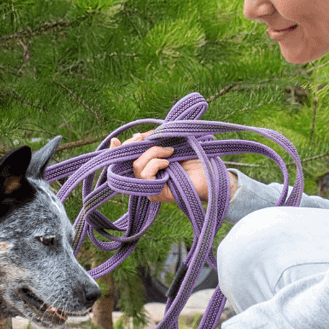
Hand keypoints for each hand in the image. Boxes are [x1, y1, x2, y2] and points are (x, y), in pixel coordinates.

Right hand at [110, 135, 236, 203]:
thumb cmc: (198, 160)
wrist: (213, 176)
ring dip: (152, 153)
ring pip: (136, 167)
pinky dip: (155, 164)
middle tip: (149, 138)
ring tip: (169, 152)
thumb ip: (159, 138)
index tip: (115, 141)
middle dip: (135, 145)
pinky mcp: (155, 194)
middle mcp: (147, 177)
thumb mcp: (175, 142)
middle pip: (128, 160)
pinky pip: (145, 175)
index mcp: (150, 165)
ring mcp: (150, 187)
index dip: (118, 150)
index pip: (127, 158)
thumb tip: (142, 134)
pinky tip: (168, 164)